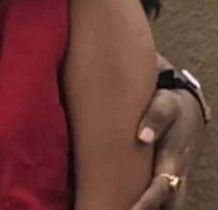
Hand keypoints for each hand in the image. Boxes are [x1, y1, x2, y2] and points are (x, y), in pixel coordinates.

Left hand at [129, 88, 206, 209]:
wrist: (188, 109)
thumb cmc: (172, 107)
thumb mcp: (165, 105)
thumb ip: (155, 118)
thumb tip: (142, 136)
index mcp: (174, 160)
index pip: (161, 189)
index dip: (145, 202)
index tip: (129, 209)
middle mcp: (176, 175)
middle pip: (167, 205)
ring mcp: (174, 179)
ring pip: (167, 204)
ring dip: (147, 207)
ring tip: (115, 208)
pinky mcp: (168, 178)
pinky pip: (162, 198)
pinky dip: (149, 204)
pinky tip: (124, 203)